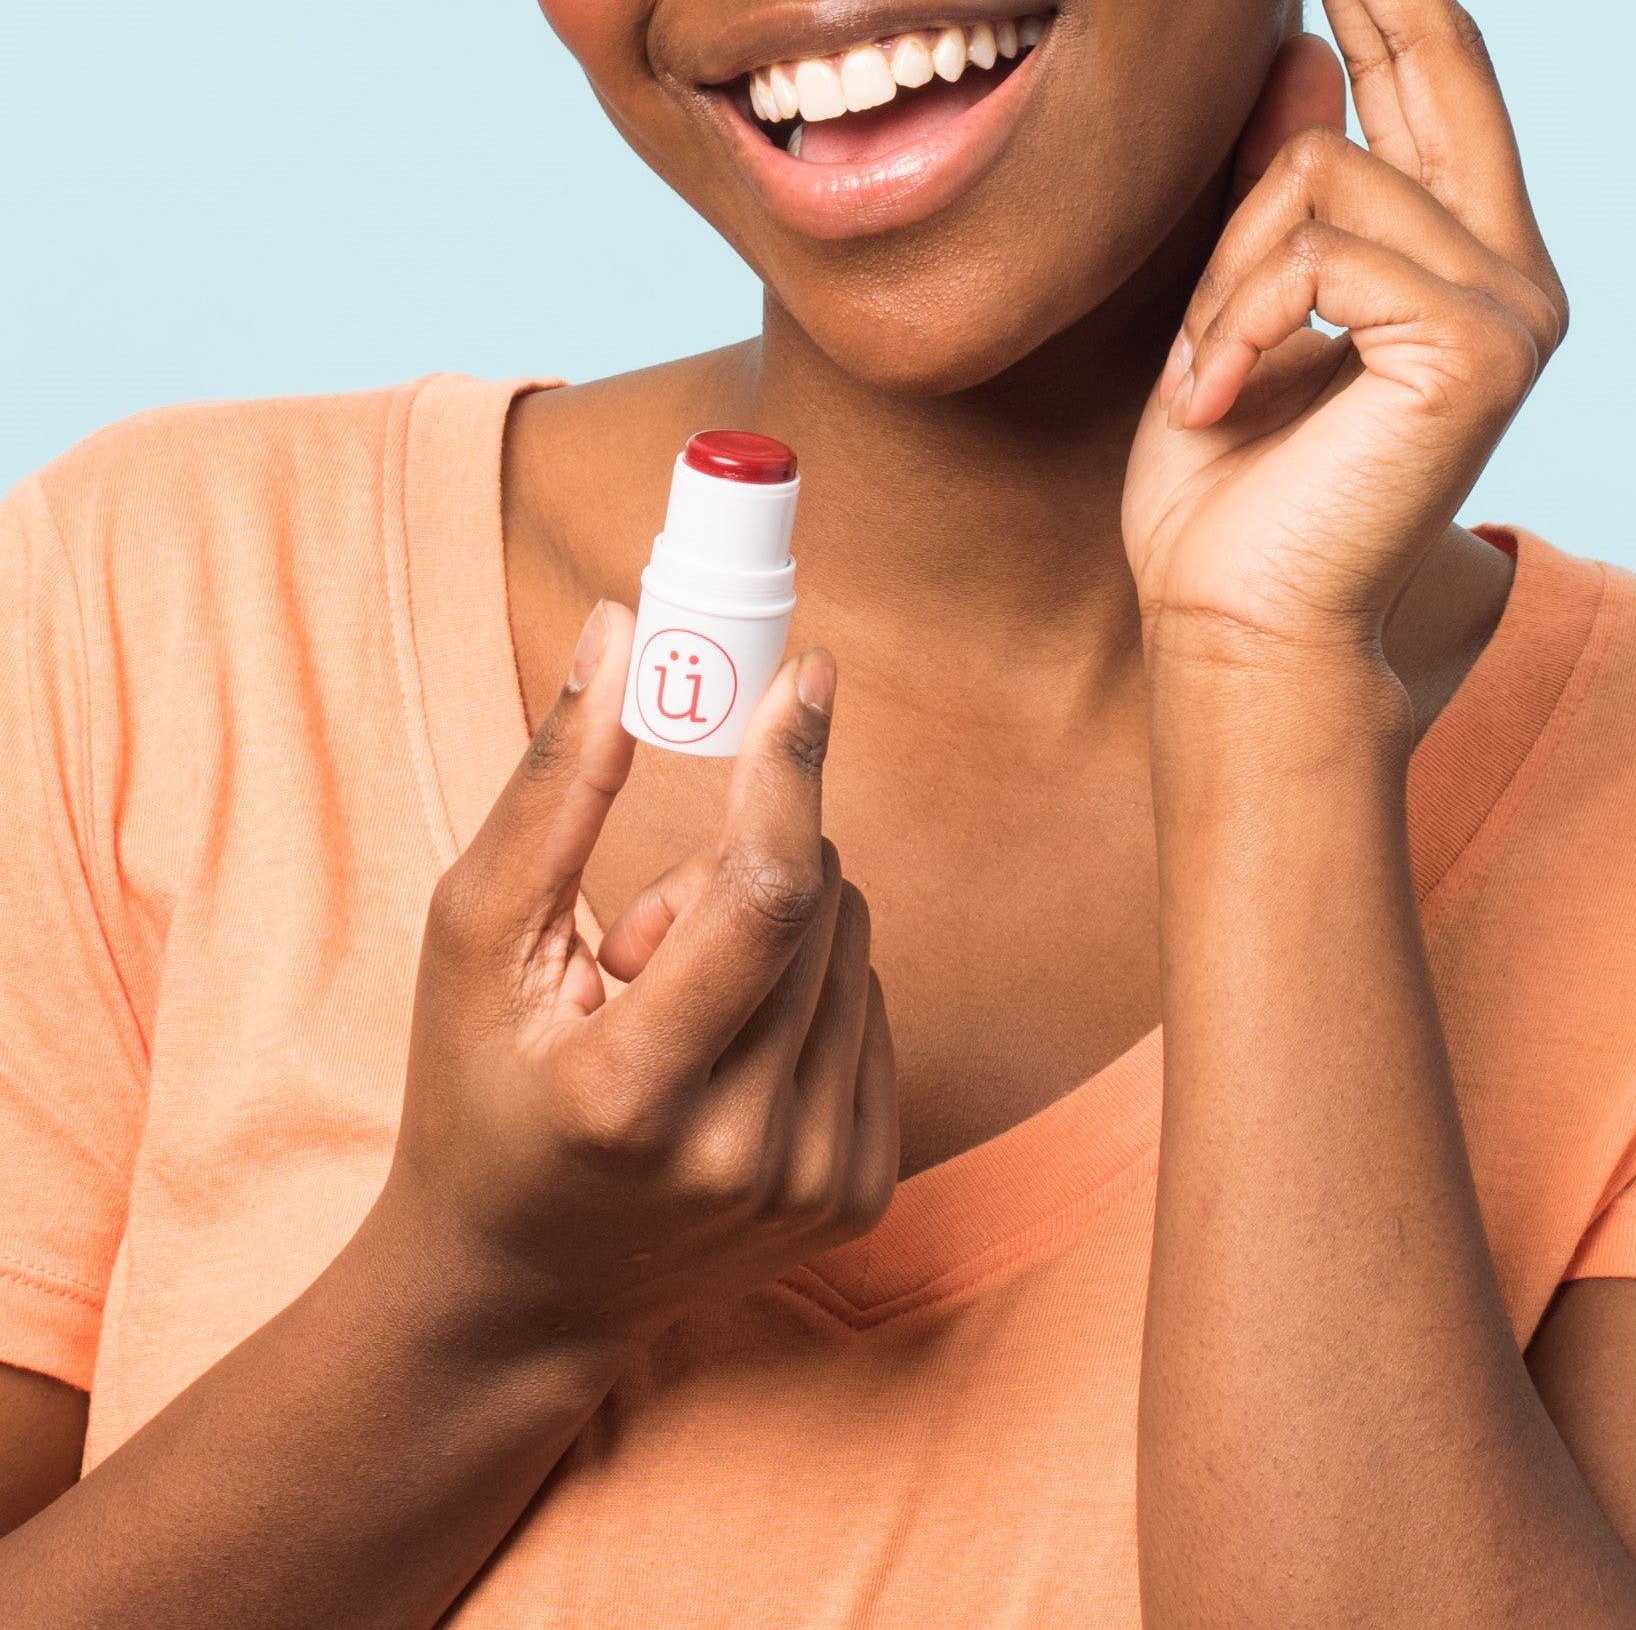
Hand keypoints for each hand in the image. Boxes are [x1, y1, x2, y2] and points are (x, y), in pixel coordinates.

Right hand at [379, 609, 896, 1358]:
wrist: (518, 1291)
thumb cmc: (475, 1093)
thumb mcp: (474, 936)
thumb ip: (552, 784)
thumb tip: (622, 631)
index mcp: (630, 1092)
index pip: (763, 897)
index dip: (791, 769)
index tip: (806, 677)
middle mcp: (737, 1152)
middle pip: (814, 899)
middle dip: (738, 858)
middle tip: (640, 931)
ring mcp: (811, 1185)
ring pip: (854, 938)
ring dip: (771, 923)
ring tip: (670, 1004)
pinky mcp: (859, 1195)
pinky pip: (873, 1003)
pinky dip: (807, 983)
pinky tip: (723, 1047)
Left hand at [1122, 0, 1566, 687]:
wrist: (1236, 625)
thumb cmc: (1226, 484)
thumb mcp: (1233, 299)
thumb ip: (1280, 188)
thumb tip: (1302, 57)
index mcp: (1457, 249)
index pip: (1422, 62)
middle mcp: (1509, 264)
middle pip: (1435, 49)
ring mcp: (1510, 302)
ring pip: (1326, 170)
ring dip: (1225, 267)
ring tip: (1201, 371)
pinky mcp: (1480, 345)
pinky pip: (1321, 247)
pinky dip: (1238, 316)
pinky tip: (1219, 396)